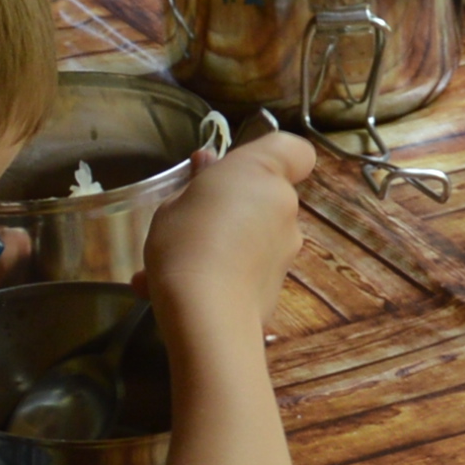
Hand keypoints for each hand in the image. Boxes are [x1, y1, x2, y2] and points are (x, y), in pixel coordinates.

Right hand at [136, 132, 315, 333]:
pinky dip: (220, 274)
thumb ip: (198, 183)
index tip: (240, 168)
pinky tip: (175, 292)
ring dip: (221, 244)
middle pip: (266, 195)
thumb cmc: (185, 241)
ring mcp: (287, 248)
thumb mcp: (174, 203)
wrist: (208, 313)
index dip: (276, 155)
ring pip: (254, 235)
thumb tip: (208, 164)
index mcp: (261, 173)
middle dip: (234, 205)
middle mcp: (284, 207)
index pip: (295, 151)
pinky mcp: (279, 284)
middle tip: (191, 218)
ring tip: (169, 266)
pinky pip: (246, 268)